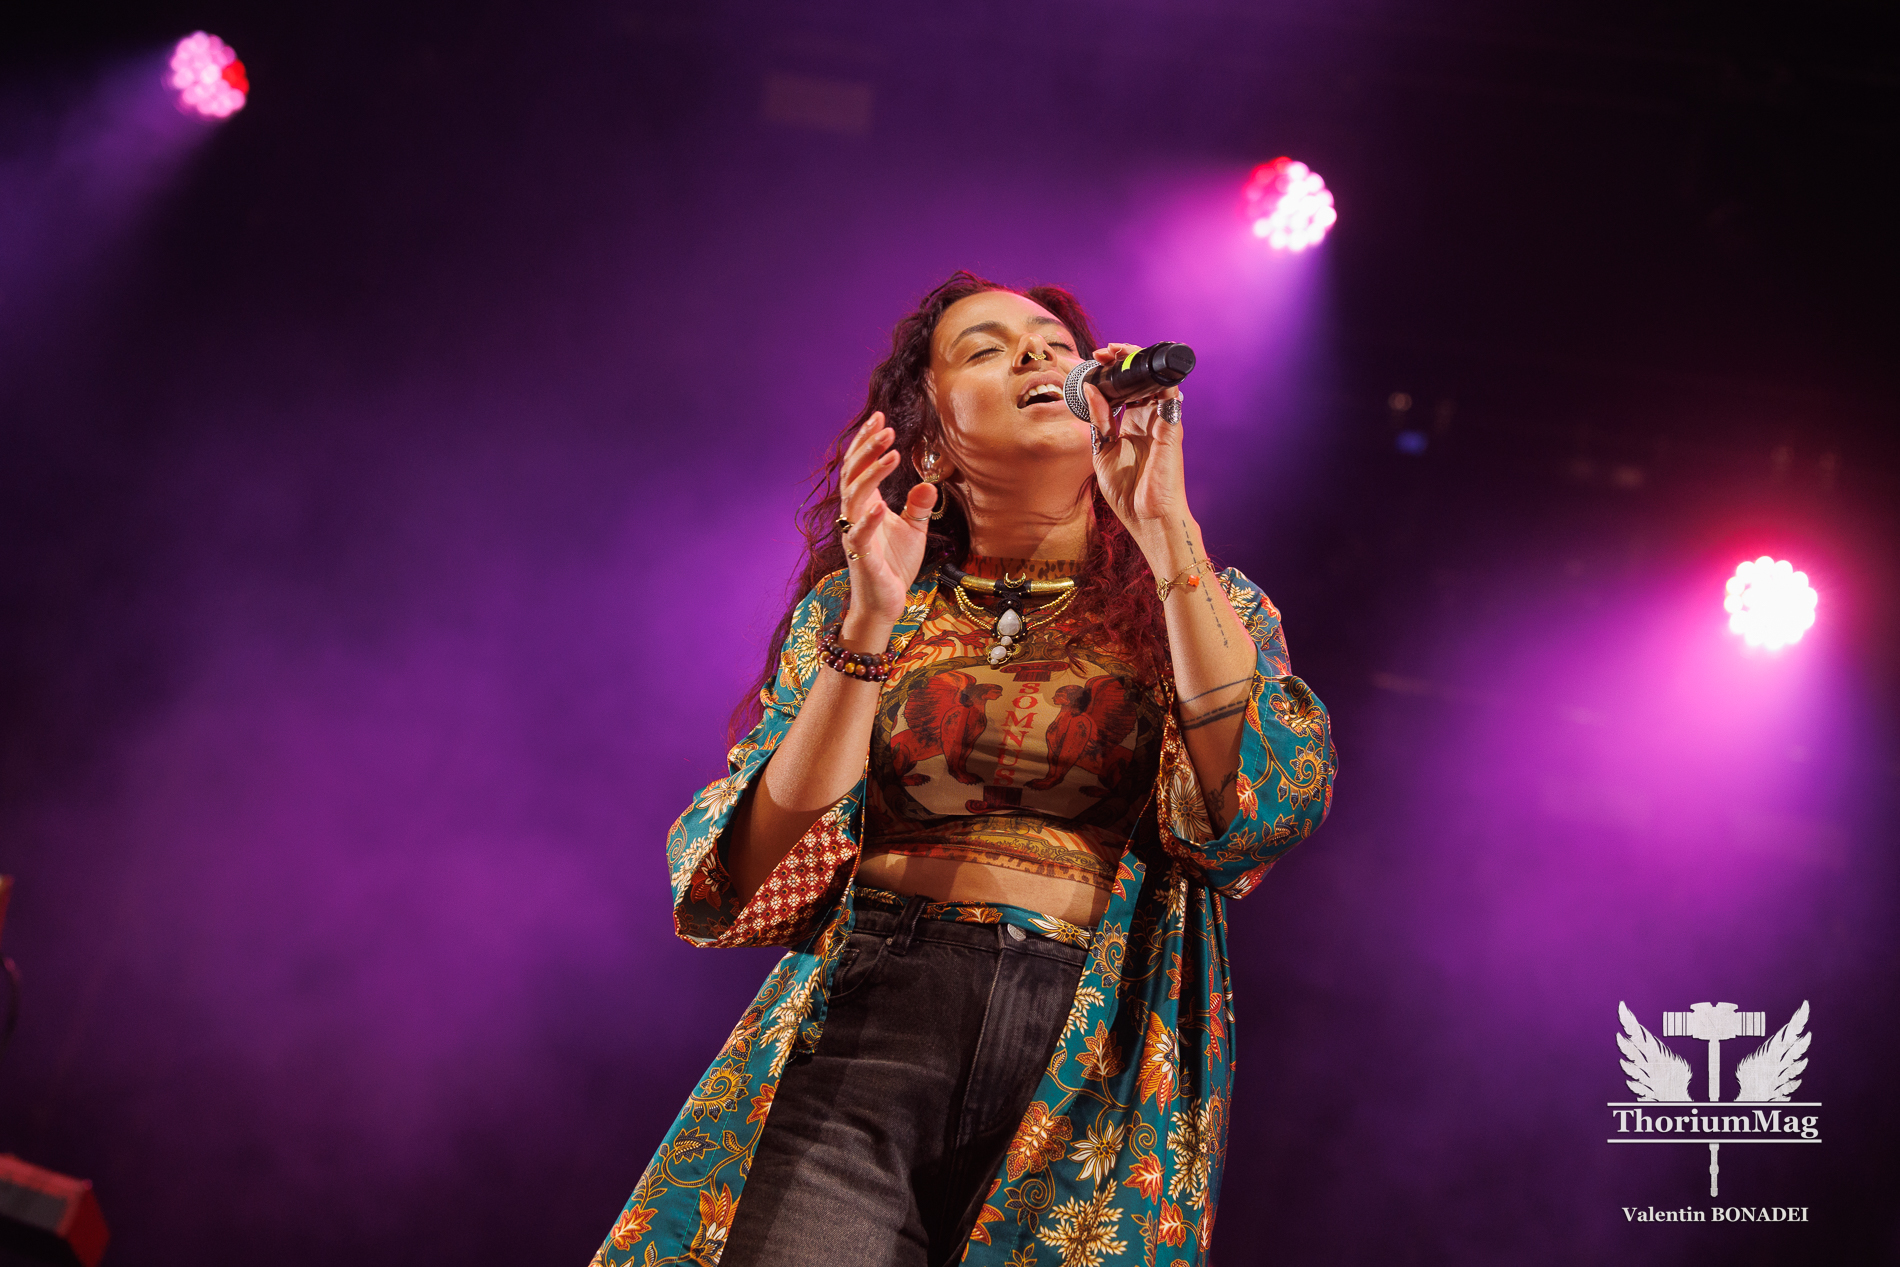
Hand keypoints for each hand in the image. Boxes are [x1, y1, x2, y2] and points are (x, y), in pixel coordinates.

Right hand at [837, 412, 936, 637]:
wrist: (886, 602)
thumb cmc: (894, 566)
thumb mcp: (914, 530)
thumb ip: (918, 506)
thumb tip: (928, 483)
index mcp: (865, 505)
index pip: (860, 466)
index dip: (867, 441)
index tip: (880, 417)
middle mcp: (855, 515)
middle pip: (853, 473)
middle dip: (868, 449)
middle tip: (887, 427)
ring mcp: (855, 534)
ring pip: (854, 497)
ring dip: (871, 474)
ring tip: (891, 454)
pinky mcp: (861, 557)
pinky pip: (860, 534)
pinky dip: (868, 519)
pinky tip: (881, 505)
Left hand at [1083, 343, 1188, 559]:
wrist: (1148, 518)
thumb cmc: (1128, 492)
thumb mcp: (1103, 452)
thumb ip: (1099, 421)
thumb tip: (1090, 389)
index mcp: (1132, 426)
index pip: (1124, 390)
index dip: (1111, 373)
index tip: (1095, 360)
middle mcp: (1149, 420)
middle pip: (1140, 380)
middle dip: (1123, 360)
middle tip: (1104, 351)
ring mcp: (1162, 422)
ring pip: (1156, 380)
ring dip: (1138, 362)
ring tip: (1118, 351)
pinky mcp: (1172, 428)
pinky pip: (1170, 395)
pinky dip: (1159, 377)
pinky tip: (1141, 365)